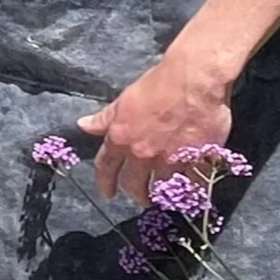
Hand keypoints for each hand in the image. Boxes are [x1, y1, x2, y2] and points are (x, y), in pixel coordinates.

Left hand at [77, 46, 233, 204]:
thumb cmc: (157, 84)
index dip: (105, 182)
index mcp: (121, 138)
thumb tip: (83, 125)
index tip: (107, 192)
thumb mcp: (124, 100)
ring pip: (162, 188)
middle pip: (134, 185)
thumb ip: (105, 118)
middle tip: (140, 198)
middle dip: (136, 195)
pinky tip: (192, 189)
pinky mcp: (196, 160)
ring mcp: (169, 159)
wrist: (193, 80)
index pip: (106, 167)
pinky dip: (192, 187)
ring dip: (162, 194)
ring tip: (165, 196)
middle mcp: (142, 154)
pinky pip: (192, 182)